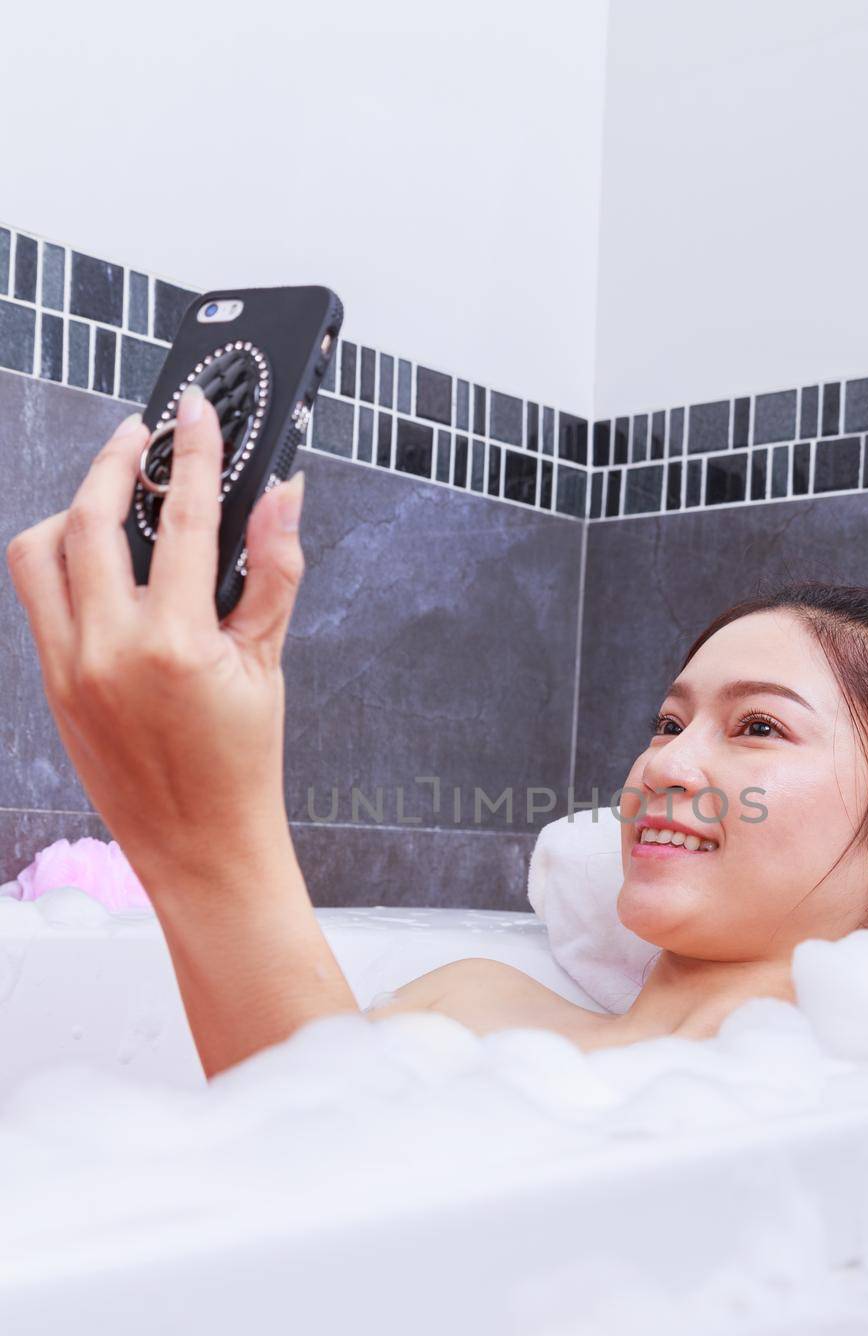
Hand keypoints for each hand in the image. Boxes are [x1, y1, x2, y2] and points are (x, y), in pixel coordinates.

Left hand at [6, 384, 306, 891]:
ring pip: (40, 552)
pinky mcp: (51, 686)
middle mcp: (109, 651)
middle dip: (113, 462)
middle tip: (142, 437)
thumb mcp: (267, 664)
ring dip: (72, 511)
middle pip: (89, 517)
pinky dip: (62, 565)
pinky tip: (101, 566)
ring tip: (110, 501)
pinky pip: (38, 600)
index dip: (191, 453)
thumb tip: (283, 498)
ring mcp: (70, 669)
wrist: (200, 847)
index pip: (180, 519)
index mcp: (174, 645)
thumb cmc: (241, 765)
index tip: (192, 410)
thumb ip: (273, 573)